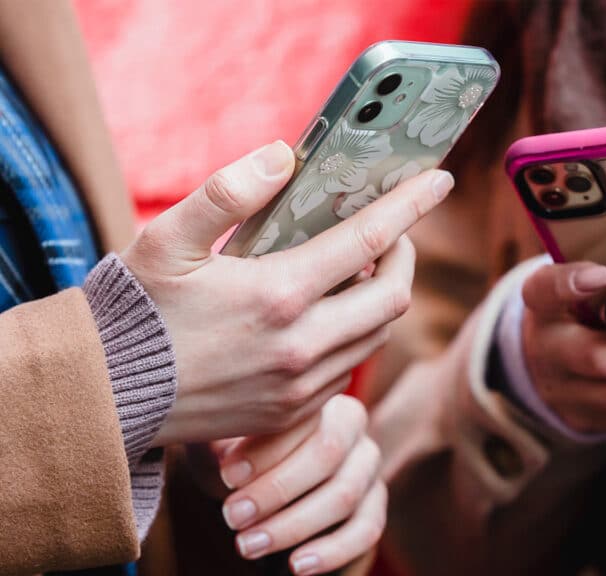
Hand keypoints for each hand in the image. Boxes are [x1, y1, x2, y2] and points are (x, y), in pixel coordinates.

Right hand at [121, 141, 453, 443]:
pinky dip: (358, 334)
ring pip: (378, 336)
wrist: (104, 396)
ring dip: (384, 297)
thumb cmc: (133, 311)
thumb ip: (225, 193)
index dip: (412, 205)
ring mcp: (301, 386)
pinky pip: (351, 369)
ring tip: (362, 267)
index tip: (440, 181)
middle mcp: (302, 346)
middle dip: (406, 256)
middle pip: (393, 296)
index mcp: (278, 295)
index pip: (370, 239)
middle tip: (393, 232)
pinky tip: (333, 314)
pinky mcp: (292, 412)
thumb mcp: (166, 239)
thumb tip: (283, 157)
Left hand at [219, 395, 384, 574]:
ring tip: (248, 545)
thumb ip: (219, 443)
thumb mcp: (223, 449)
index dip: (266, 448)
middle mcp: (355, 431)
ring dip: (293, 525)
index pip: (303, 417)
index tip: (228, 476)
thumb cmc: (241, 464)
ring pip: (344, 495)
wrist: (263, 499)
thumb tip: (217, 450)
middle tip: (232, 516)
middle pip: (328, 453)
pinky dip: (332, 551)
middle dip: (277, 488)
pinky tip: (297, 566)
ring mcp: (370, 471)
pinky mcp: (375, 509)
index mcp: (322, 402)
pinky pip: (366, 530)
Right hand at [520, 262, 605, 434]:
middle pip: (597, 357)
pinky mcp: (596, 419)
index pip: (544, 291)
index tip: (603, 273)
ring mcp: (569, 393)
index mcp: (541, 306)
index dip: (569, 284)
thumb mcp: (579, 279)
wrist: (554, 364)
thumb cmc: (581, 308)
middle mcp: (548, 351)